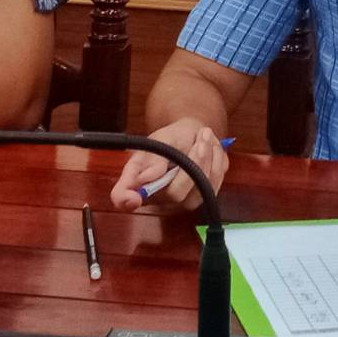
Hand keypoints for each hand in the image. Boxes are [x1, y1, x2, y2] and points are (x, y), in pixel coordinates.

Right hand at [109, 118, 229, 212]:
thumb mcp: (161, 139)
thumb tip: (146, 178)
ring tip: (204, 138)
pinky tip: (211, 150)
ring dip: (207, 159)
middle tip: (200, 140)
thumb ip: (154, 158)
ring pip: (198, 189)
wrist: (193, 135)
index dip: (124, 200)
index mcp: (136, 178)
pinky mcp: (199, 199)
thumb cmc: (172, 137)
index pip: (121, 198)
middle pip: (173, 193)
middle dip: (192, 163)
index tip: (134, 198)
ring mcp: (178, 202)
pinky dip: (216, 163)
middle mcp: (155, 196)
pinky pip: (213, 185)